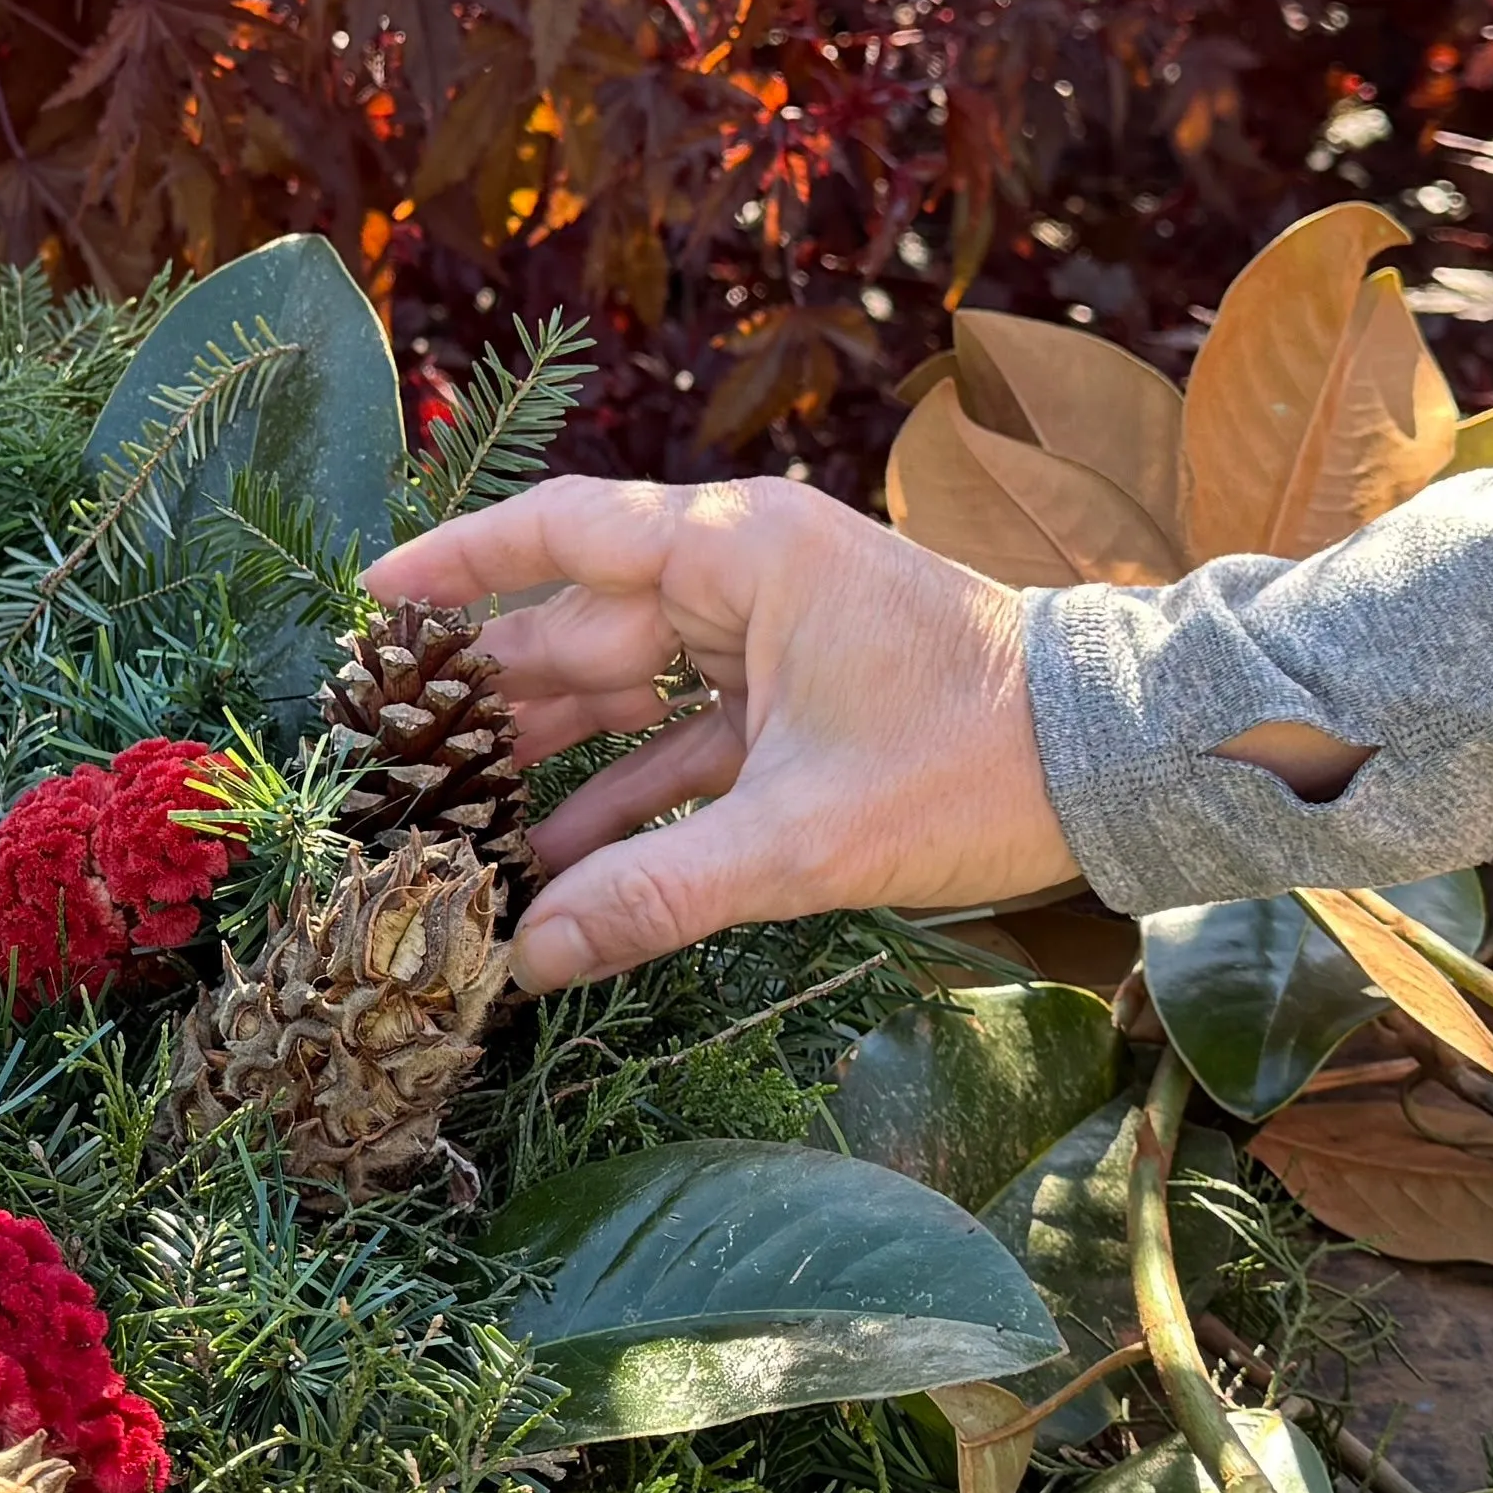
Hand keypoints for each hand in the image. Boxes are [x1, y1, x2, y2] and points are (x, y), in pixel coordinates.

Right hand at [363, 476, 1076, 990]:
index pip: (565, 534)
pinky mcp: (797, 704)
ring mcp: (771, 639)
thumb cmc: (976, 762)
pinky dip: (623, 796)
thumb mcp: (804, 836)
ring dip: (548, 758)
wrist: (1121, 766)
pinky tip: (551, 862)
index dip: (460, 565)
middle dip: (486, 698)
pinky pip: (679, 743)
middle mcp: (745, 575)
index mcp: (742, 551)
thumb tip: (528, 959)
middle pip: (578, 626)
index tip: (371, 600)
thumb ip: (656, 893)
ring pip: (624, 692)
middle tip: (384, 756)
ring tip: (450, 819)